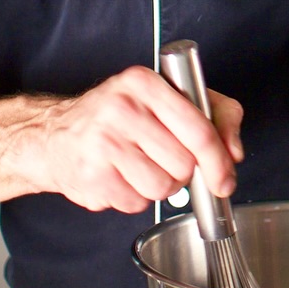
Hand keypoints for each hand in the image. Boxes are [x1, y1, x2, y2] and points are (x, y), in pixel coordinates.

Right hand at [8, 65, 243, 213]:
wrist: (54, 135)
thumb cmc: (119, 116)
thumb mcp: (169, 97)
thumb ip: (216, 115)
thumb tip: (234, 152)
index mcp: (144, 83)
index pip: (199, 130)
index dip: (219, 161)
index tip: (225, 177)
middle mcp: (121, 108)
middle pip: (184, 164)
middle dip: (181, 172)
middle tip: (161, 159)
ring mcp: (102, 142)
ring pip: (162, 188)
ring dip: (158, 187)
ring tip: (138, 167)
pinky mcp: (91, 174)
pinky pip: (136, 203)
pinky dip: (134, 198)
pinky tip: (119, 177)